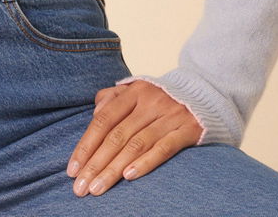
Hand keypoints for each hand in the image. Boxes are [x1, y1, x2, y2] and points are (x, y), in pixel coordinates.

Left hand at [66, 80, 202, 197]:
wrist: (205, 95)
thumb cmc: (162, 97)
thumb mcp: (137, 90)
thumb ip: (113, 97)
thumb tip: (94, 113)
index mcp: (133, 91)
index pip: (103, 120)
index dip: (86, 145)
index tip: (72, 168)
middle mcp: (149, 102)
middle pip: (116, 135)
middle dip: (95, 164)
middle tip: (80, 187)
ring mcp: (168, 116)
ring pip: (136, 145)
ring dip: (114, 169)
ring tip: (97, 188)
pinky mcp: (187, 130)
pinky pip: (163, 149)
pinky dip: (145, 163)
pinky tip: (128, 177)